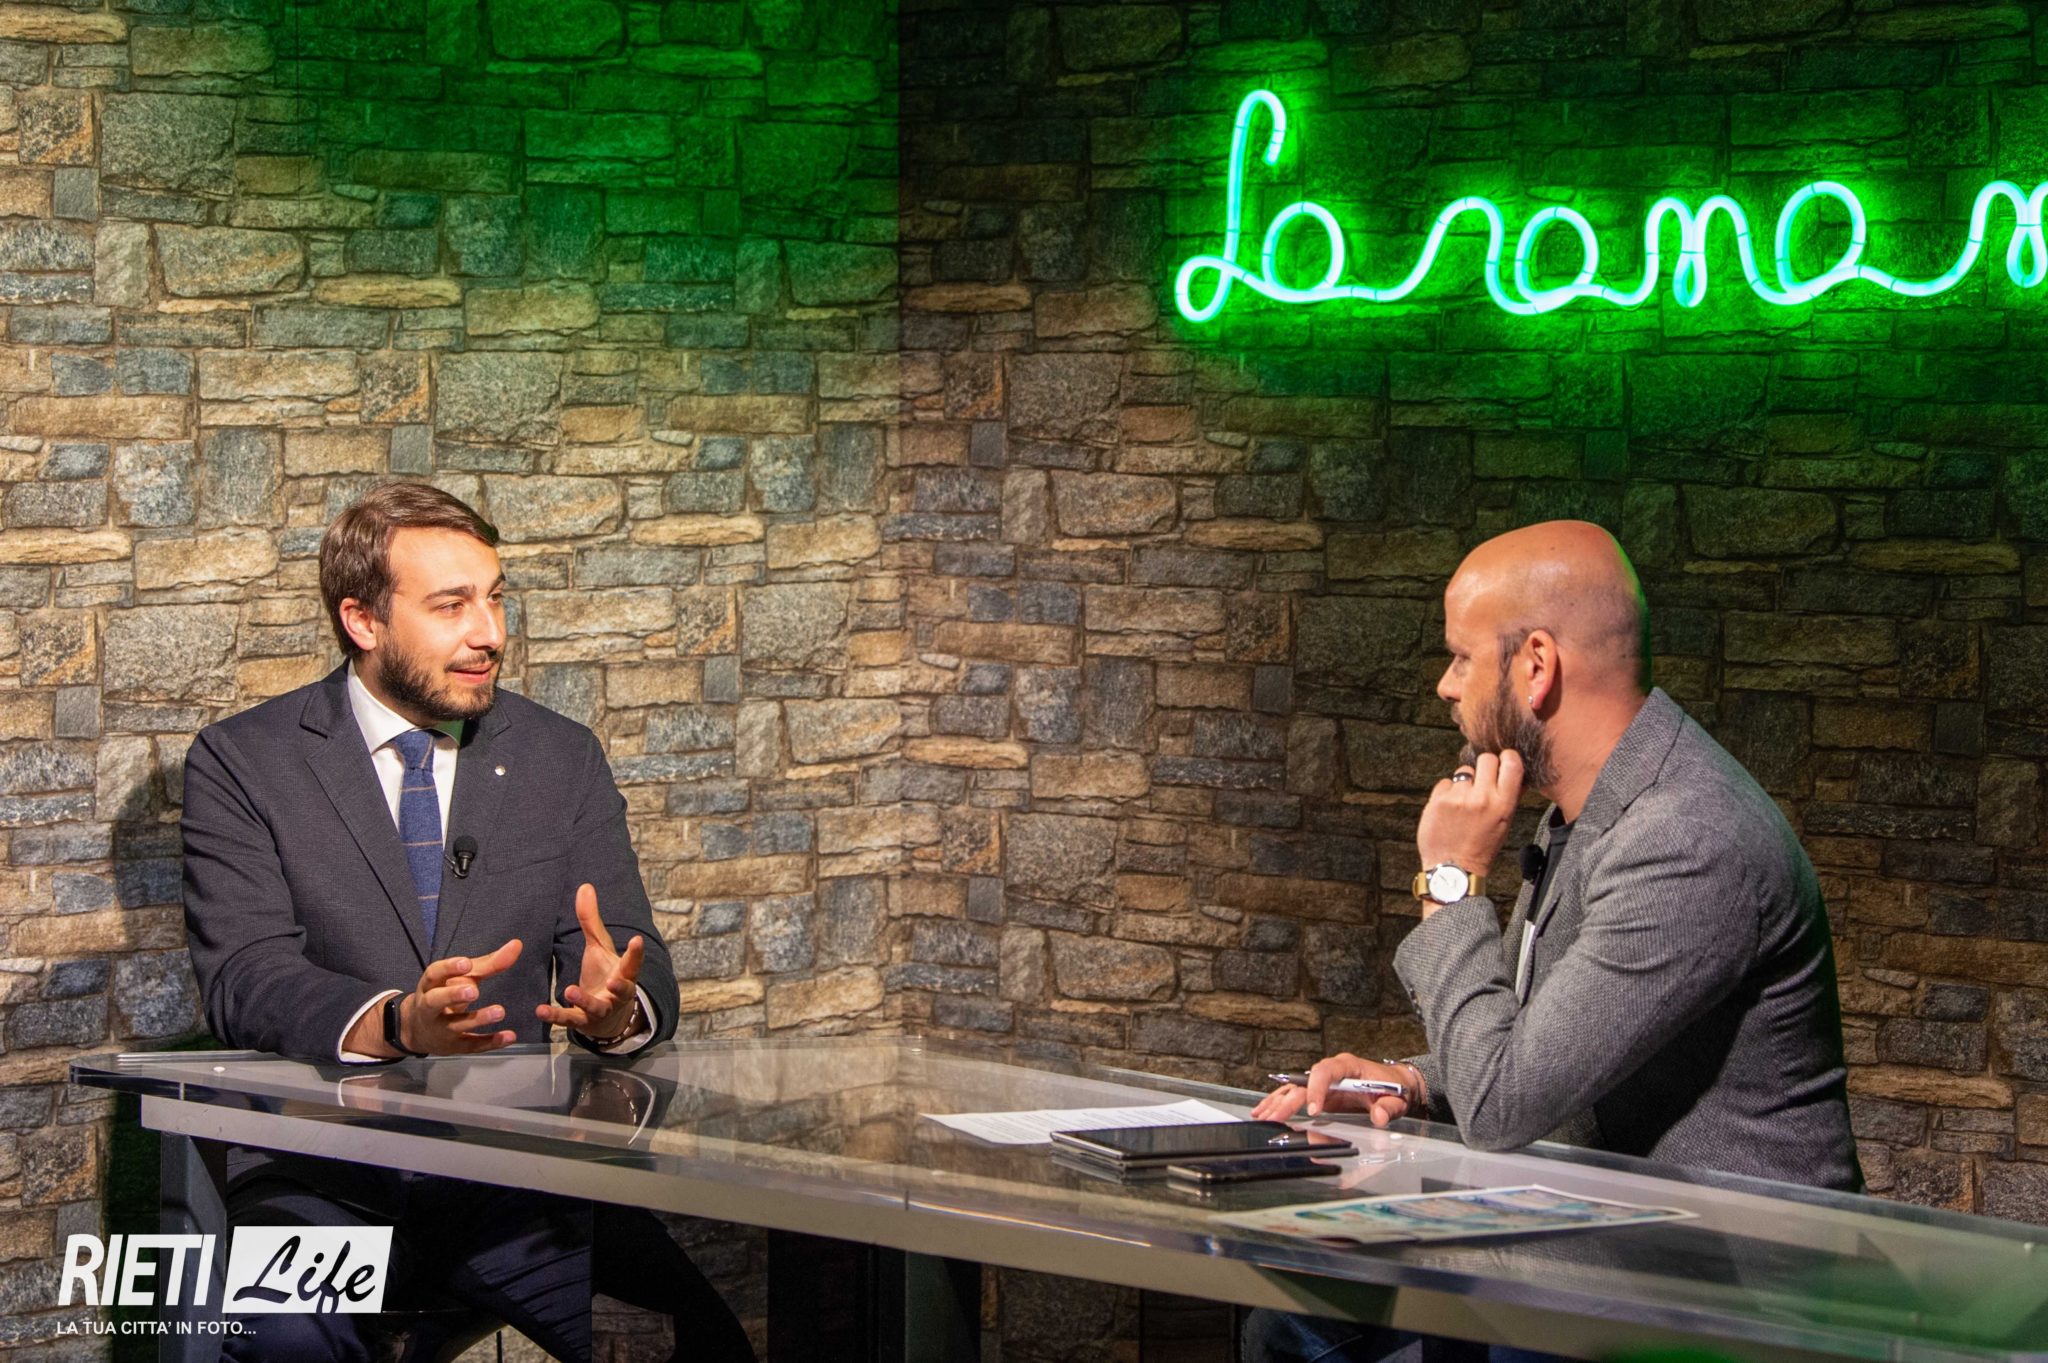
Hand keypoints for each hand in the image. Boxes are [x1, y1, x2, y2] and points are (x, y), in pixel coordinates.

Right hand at [402, 939, 523, 1054]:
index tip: (466, 963)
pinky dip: (490, 1042)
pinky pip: (471, 1045)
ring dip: (477, 1019)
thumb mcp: (461, 977)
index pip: (434, 974)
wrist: (417, 1030)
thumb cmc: (445, 993)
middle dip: (453, 995)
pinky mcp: (453, 1046)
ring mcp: (440, 1029)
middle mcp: (430, 1007)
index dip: (448, 968)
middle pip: (435, 1001)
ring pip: (455, 1025)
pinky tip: (508, 1036)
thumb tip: (517, 945)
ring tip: (499, 1011)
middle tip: (474, 991)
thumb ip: (488, 963)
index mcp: (431, 985)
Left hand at [537, 883, 645, 1041]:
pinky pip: (569, 1020)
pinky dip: (555, 1016)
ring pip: (595, 1007)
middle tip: (613, 980)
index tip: (638, 940)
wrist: (607, 1017)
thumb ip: (592, 921)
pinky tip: (540, 1011)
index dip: (636, 953)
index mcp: (623, 973)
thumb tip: (585, 886)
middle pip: (623, 990)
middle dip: (620, 986)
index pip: (633, 963)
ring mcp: (600, 1009)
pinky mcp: (582, 1022)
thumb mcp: (599, 948)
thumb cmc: (604, 975)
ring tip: (570, 990)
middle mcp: (616, 994)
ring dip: (583, 1000)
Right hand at [1250, 1053, 1412, 1126]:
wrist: (1396, 1084)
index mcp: (1348, 1066)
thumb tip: (1379, 1117)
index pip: (1325, 1071)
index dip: (1317, 1089)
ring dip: (1278, 1102)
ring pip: (1295, 1088)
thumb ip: (1388, 1108)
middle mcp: (1332, 1071)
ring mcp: (1324, 1082)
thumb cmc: (1394, 1088)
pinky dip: (1281, 1103)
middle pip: (1304, 1083)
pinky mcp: (1320, 1093)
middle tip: (1275, 1117)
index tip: (1313, 1110)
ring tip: (1261, 1115)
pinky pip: (1296, 1096)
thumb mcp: (1397, 1098)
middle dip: (1289, 1101)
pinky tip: (1265, 1111)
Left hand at [1416, 749, 1522, 905]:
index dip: (1507, 758)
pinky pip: (1445, 782)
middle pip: (1486, 759)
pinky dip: (1447, 792)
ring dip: (1464, 782)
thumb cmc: (1481, 847)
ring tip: (1463, 803)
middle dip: (1484, 767)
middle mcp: (1482, 798)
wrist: (1454, 869)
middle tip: (1481, 782)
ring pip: (1463, 771)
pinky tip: (1449, 810)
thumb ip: (1510, 796)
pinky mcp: (1438, 800)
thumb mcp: (1505, 823)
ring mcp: (1458, 798)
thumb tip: (1515, 771)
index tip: (1503, 761)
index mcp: (1503, 804)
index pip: (1511, 763)